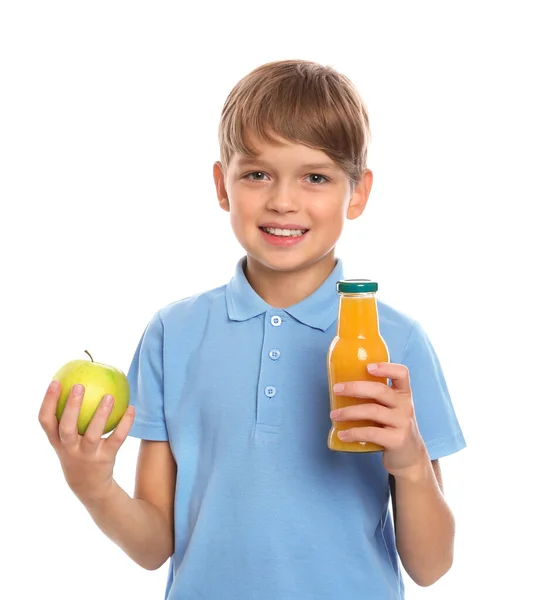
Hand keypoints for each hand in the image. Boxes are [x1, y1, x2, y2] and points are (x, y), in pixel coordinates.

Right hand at [38, 380, 135, 502]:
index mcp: (56, 441)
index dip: (48, 401)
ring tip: (109, 396)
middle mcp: (69, 449)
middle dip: (71, 407)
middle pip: (66, 428)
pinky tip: (131, 408)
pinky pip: (117, 439)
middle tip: (78, 385)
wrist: (89, 487)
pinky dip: (125, 424)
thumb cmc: (77, 453)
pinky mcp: (105, 459)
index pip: (45, 421)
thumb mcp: (66, 440)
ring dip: (100, 415)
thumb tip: (79, 382)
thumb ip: (68, 417)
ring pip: (92, 435)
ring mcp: (87, 456)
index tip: (55, 382)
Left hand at [330, 362, 428, 480]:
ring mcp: (403, 423)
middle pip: (380, 390)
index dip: (385, 367)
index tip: (367, 367)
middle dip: (355, 388)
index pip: (401, 373)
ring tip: (333, 415)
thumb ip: (376, 398)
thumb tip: (342, 387)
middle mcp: (406, 406)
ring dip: (349, 412)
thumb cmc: (393, 428)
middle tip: (336, 389)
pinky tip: (342, 434)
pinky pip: (371, 433)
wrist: (410, 458)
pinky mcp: (397, 440)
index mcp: (403, 394)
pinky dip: (353, 433)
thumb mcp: (392, 409)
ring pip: (373, 411)